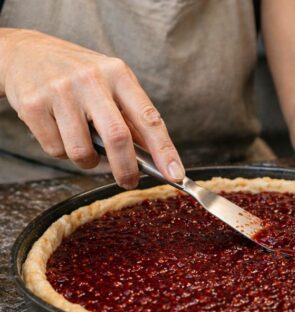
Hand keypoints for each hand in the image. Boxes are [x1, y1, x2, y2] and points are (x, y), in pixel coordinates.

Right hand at [0, 29, 183, 187]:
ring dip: (88, 162)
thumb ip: (131, 117)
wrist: (25, 52)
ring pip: (82, 151)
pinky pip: (55, 149)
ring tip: (84, 148)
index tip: (176, 175)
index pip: (149, 117)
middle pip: (118, 137)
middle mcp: (91, 79)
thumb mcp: (110, 84)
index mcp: (118, 74)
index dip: (164, 150)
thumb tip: (154, 156)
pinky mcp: (33, 104)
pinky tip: (59, 132)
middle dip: (127, 169)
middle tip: (129, 182)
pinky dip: (61, 152)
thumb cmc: (78, 75)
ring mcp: (60, 91)